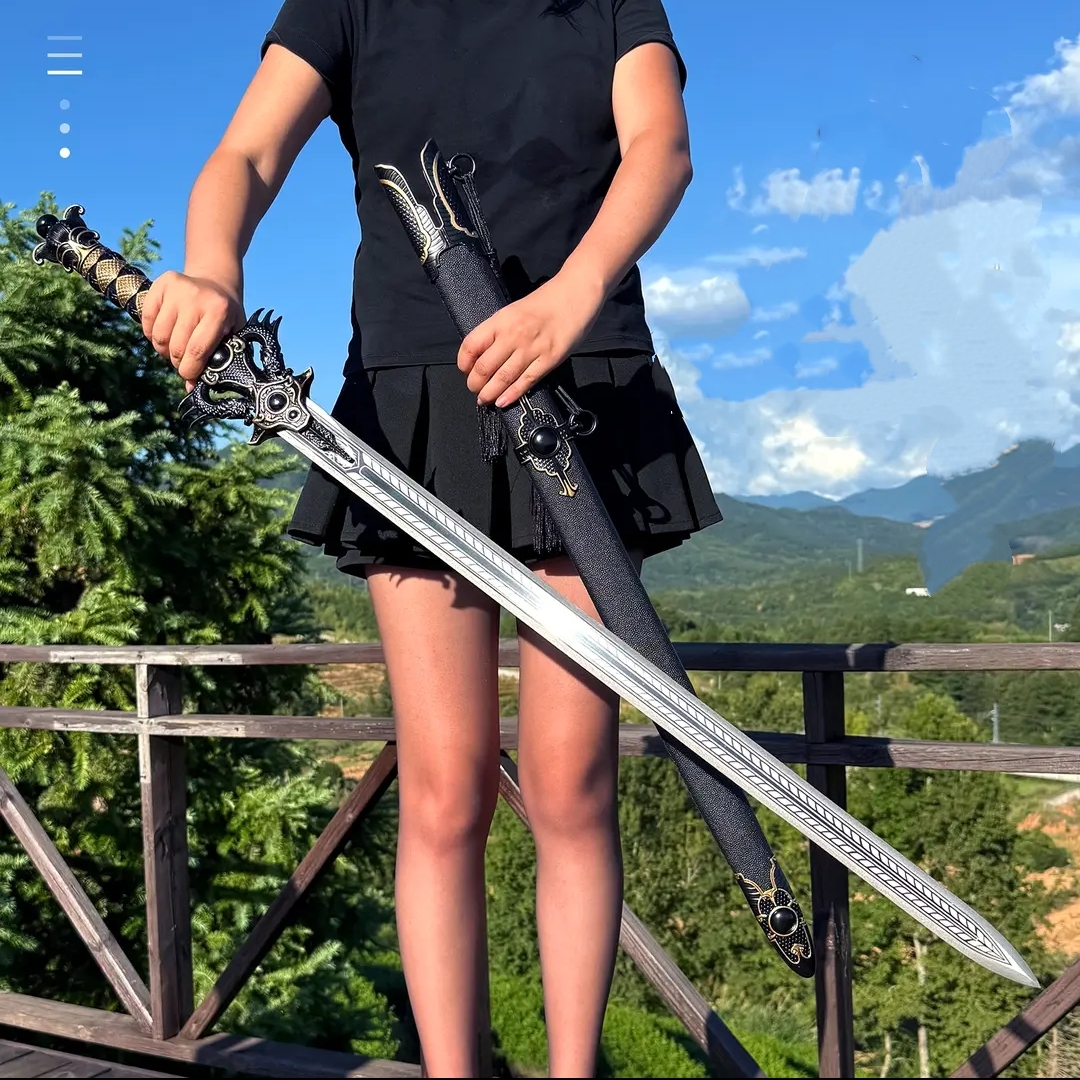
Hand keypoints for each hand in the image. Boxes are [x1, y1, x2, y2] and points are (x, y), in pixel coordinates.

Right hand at [141, 271, 245, 390]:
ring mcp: (176, 289)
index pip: (197, 350)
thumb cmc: (225, 315)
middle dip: (178, 362)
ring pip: (159, 336)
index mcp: (219, 311)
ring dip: (164, 350)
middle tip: (183, 362)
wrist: (215, 282)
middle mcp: (196, 298)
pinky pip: (146, 320)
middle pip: (176, 345)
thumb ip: (216, 360)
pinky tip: (164, 335)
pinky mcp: (160, 285)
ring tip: (174, 349)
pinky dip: (152, 335)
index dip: (190, 370)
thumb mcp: (230, 334)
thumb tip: (190, 388)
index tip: (188, 376)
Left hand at [458, 272, 605, 406]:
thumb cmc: (547, 301)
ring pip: (502, 378)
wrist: (576, 293)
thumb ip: (499, 330)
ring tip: (484, 400)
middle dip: (475, 384)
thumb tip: (484, 353)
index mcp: (501, 320)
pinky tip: (503, 401)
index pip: (471, 345)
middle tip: (475, 389)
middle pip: (484, 367)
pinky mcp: (549, 359)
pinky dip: (512, 394)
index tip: (465, 370)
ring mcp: (532, 349)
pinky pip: (526, 381)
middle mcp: (513, 335)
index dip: (464, 362)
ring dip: (490, 393)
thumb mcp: (514, 310)